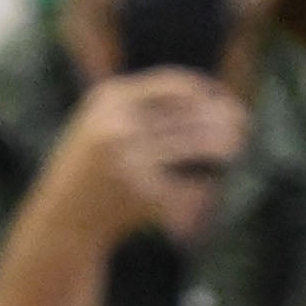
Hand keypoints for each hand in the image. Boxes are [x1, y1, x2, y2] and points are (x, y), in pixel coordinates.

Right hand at [51, 61, 246, 247]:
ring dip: (225, 144)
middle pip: (191, 113)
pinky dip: (202, 183)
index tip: (226, 99)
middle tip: (243, 124)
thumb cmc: (88, 169)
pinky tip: (204, 184)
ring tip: (234, 146)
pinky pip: (191, 180)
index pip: (175, 85)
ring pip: (198, 142)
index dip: (208, 90)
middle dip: (224, 118)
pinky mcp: (144, 193)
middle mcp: (118, 126)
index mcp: (107, 101)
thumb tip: (208, 95)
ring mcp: (130, 160)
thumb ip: (141, 105)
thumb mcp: (99, 124)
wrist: (61, 220)